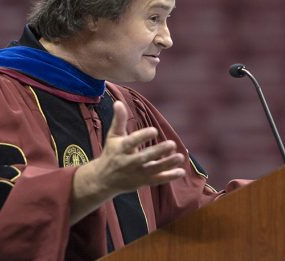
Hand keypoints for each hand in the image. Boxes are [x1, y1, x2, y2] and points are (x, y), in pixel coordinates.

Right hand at [71, 101, 184, 223]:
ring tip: (180, 156)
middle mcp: (128, 162)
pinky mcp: (142, 181)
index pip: (131, 142)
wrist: (103, 180)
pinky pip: (157, 180)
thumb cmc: (111, 153)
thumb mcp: (113, 136)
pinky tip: (181, 171)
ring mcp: (136, 173)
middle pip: (144, 157)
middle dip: (158, 151)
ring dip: (167, 164)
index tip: (154, 130)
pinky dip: (169, 177)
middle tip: (172, 143)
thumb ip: (119, 120)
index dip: (142, 136)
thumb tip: (118, 102)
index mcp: (121, 149)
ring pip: (153, 170)